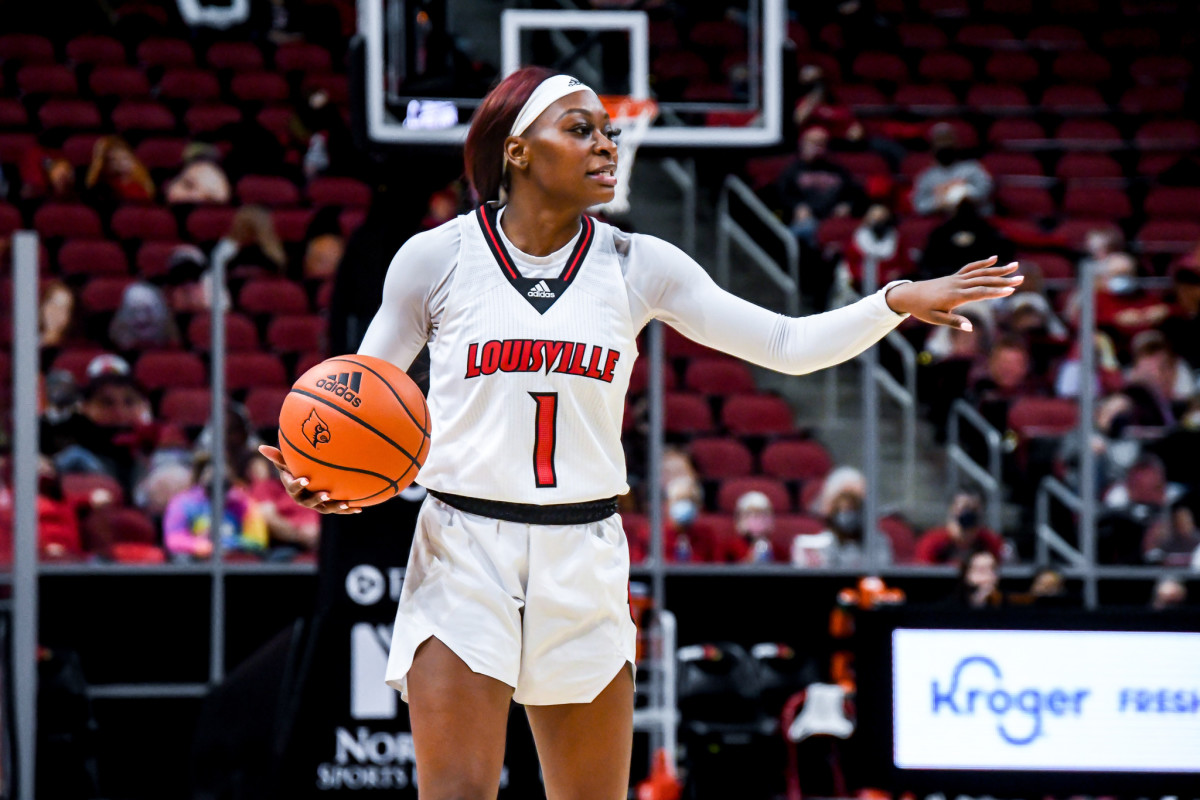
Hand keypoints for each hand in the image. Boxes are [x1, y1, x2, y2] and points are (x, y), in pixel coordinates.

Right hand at [257, 445, 360, 513]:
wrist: (307, 482)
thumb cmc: (295, 470)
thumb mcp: (287, 464)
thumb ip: (278, 457)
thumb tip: (260, 447)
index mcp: (294, 489)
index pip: (294, 488)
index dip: (299, 485)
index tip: (306, 479)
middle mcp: (304, 499)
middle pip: (310, 502)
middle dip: (318, 499)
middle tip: (327, 494)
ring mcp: (317, 505)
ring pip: (326, 508)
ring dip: (336, 507)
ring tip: (346, 503)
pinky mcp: (328, 507)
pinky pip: (338, 510)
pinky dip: (348, 509)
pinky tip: (359, 508)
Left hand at [884, 256, 1020, 329]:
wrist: (908, 295)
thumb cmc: (922, 310)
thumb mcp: (936, 319)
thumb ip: (954, 322)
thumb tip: (971, 328)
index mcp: (955, 296)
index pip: (979, 293)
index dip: (995, 292)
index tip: (1011, 290)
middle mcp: (958, 284)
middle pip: (984, 281)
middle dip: (1003, 280)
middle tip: (1021, 279)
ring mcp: (957, 278)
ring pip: (980, 272)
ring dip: (998, 269)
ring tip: (1015, 266)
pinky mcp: (954, 276)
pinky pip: (970, 268)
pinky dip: (983, 263)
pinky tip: (994, 258)